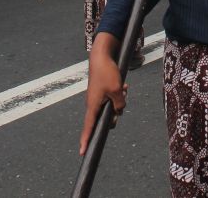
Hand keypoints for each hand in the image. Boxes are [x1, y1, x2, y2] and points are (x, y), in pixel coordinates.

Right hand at [80, 33, 125, 154]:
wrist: (101, 56)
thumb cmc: (107, 73)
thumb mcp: (117, 90)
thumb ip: (120, 104)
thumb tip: (119, 111)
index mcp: (93, 105)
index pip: (89, 127)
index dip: (86, 140)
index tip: (83, 152)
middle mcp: (93, 103)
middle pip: (105, 117)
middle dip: (115, 113)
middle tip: (122, 95)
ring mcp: (97, 97)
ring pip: (110, 107)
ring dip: (119, 101)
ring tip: (124, 88)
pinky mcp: (101, 91)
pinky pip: (111, 98)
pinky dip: (118, 95)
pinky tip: (125, 86)